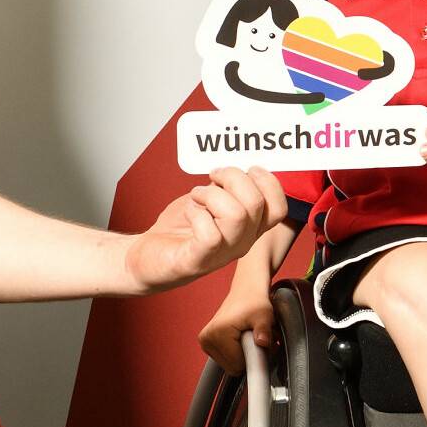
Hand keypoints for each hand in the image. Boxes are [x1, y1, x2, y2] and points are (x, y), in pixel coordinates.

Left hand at [124, 167, 284, 292]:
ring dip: (211, 195)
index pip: (278, 207)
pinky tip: (189, 212)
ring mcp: (222, 253)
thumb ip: (227, 187)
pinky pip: (210, 233)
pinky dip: (196, 213)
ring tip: (197, 196)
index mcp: (250, 228)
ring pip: (236, 215)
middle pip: (257, 202)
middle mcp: (242, 242)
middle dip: (232, 177)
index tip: (244, 169)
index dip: (266, 180)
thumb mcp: (210, 200)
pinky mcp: (198, 260)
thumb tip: (235, 166)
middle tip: (212, 177)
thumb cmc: (180, 227)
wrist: (147, 257)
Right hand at [198, 287, 272, 374]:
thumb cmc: (254, 301)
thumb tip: (262, 342)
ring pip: (229, 365)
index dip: (254, 356)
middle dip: (248, 357)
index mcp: (217, 332)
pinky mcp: (207, 343)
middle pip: (232, 367)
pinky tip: (240, 339)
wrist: (246, 291)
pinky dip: (236, 353)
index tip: (260, 342)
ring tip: (247, 337)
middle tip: (255, 339)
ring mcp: (205, 341)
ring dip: (242, 355)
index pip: (238, 364)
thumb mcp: (264, 314)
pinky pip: (225, 360)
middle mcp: (207, 337)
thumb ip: (264, 330)